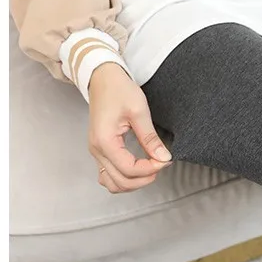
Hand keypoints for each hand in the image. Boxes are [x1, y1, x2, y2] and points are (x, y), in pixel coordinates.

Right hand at [87, 62, 172, 193]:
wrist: (102, 78)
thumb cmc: (118, 90)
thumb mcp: (139, 111)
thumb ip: (150, 138)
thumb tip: (163, 157)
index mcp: (104, 140)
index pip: (129, 169)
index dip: (151, 169)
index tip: (165, 160)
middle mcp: (97, 150)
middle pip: (121, 182)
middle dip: (144, 178)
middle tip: (160, 163)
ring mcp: (96, 152)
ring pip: (112, 183)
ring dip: (133, 182)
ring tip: (150, 168)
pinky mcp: (100, 151)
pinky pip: (108, 176)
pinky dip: (124, 178)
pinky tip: (138, 169)